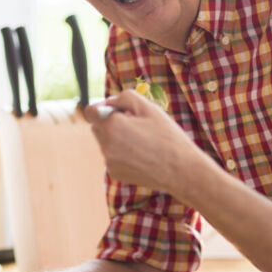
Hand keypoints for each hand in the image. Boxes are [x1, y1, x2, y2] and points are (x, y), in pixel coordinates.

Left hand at [86, 91, 200, 194]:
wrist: (180, 170)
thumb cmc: (167, 137)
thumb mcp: (148, 108)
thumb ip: (123, 98)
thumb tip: (107, 102)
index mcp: (112, 126)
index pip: (91, 111)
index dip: (103, 108)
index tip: (117, 111)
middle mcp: (106, 145)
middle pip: (97, 127)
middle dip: (110, 123)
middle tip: (135, 125)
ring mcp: (110, 161)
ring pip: (105, 143)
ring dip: (116, 139)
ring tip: (141, 142)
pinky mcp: (115, 173)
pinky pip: (112, 157)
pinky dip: (121, 154)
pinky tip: (141, 155)